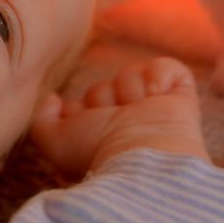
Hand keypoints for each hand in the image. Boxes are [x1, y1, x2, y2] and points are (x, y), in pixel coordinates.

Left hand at [30, 57, 208, 180]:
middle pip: (105, 85)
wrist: (143, 155)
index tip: (85, 121)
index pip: (88, 102)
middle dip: (104, 98)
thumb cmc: (97, 152)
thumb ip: (42, 119)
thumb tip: (54, 98)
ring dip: (129, 89)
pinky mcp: (181, 96)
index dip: (83, 108)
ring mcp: (155, 108)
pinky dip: (160, 75)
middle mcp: (129, 121)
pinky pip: (167, 67)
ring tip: (137, 111)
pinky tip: (156, 95)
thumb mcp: (55, 141)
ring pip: (131, 73)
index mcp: (103, 133)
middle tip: (114, 120)